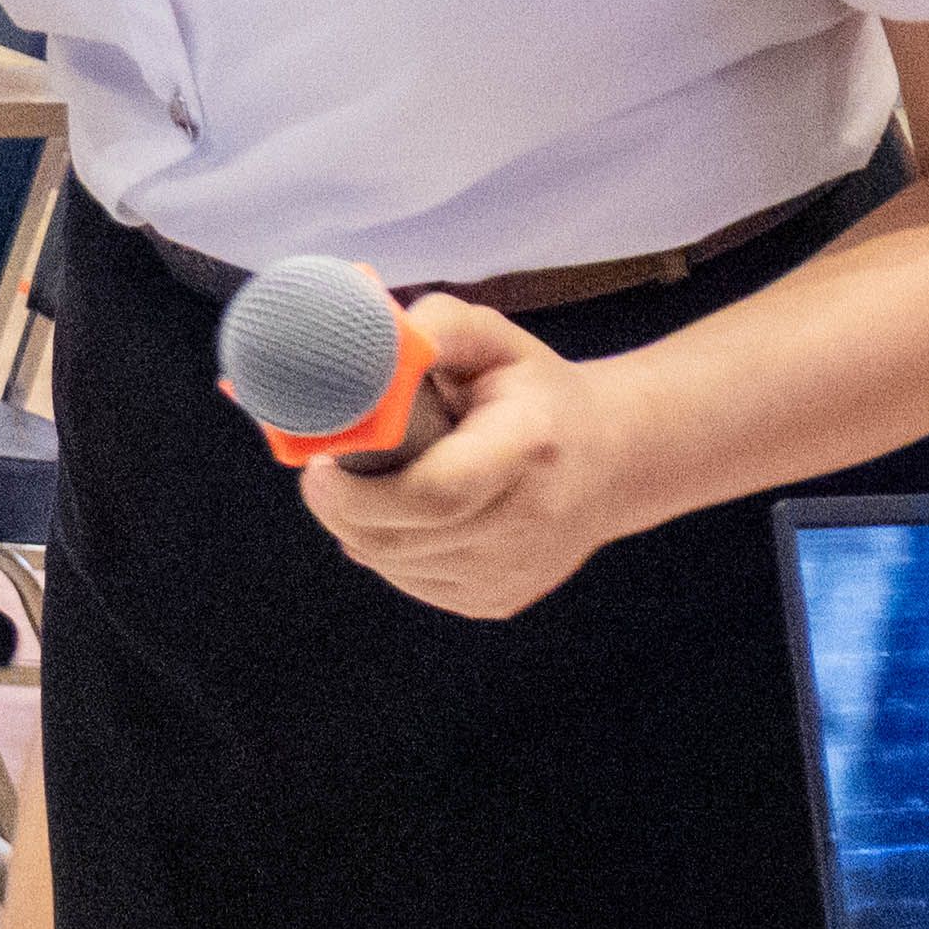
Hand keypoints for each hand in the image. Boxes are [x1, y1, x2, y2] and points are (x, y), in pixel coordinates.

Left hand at [293, 296, 673, 621]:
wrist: (611, 459)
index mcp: (531, 444)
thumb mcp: (494, 340)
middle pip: (403, 538)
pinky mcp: (497, 600)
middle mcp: (528, 520)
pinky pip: (411, 581)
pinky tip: (401, 513)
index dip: (363, 491)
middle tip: (317, 473)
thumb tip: (371, 335)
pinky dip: (387, 549)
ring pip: (396, 565)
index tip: (316, 466)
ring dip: (359, 529)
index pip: (438, 491)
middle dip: (340, 509)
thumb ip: (436, 327)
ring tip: (367, 483)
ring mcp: (514, 571)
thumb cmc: (533, 390)